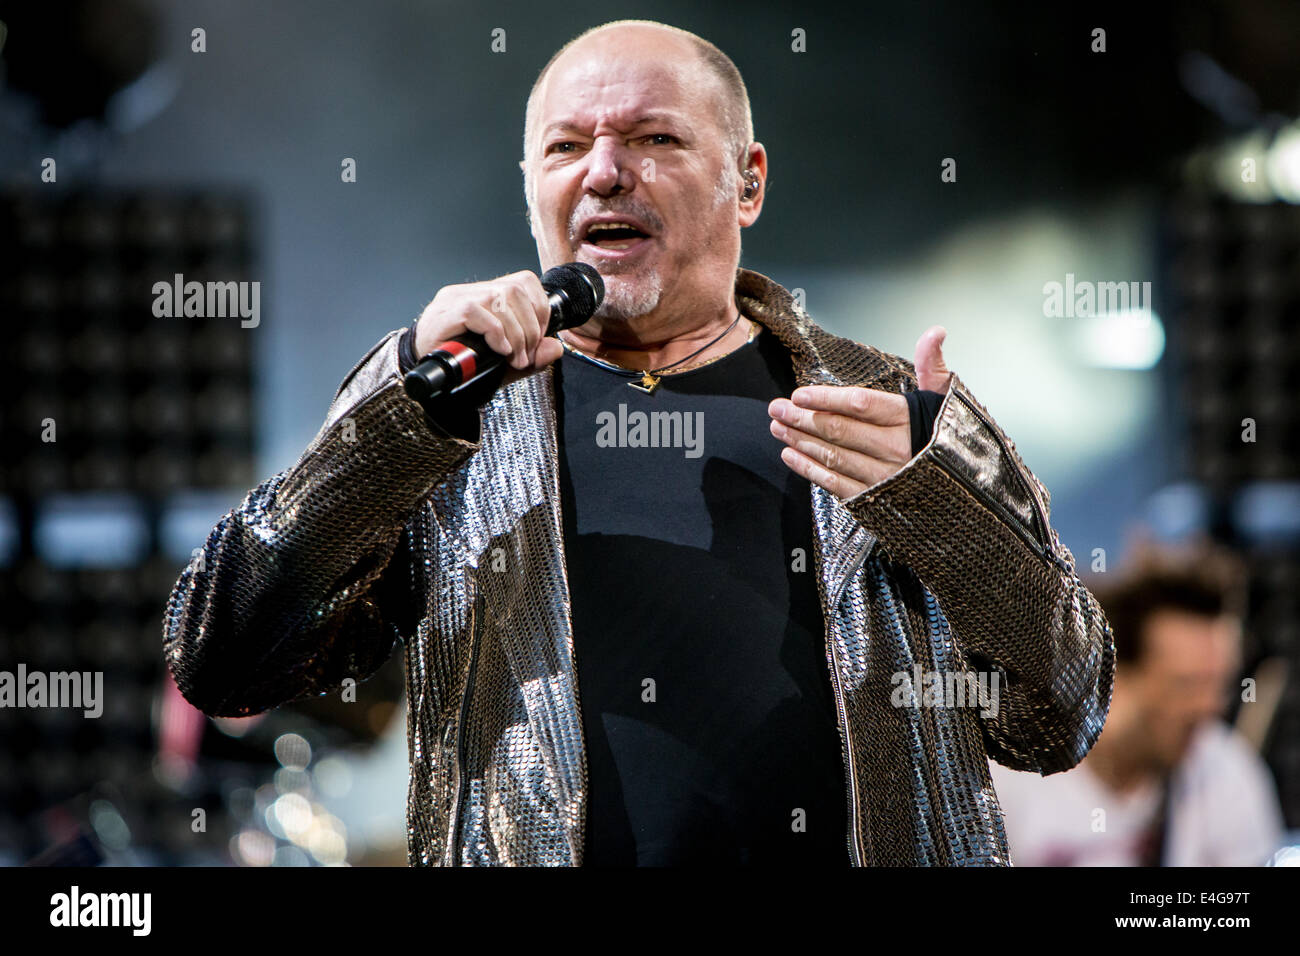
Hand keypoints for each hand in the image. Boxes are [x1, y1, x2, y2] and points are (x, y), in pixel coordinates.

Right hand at [414, 270, 564, 386]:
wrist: (424, 379)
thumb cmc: (460, 367)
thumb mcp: (503, 364)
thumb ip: (531, 357)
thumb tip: (556, 348)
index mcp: (485, 297)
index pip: (523, 281)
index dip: (539, 308)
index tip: (538, 337)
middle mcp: (470, 292)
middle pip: (515, 289)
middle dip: (530, 327)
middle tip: (525, 356)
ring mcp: (455, 299)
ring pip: (500, 298)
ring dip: (516, 333)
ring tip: (513, 358)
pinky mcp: (445, 313)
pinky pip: (477, 311)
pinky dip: (495, 332)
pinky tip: (499, 350)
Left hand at [768, 325, 949, 499]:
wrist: (972, 490)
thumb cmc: (952, 440)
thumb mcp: (947, 399)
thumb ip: (932, 365)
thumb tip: (935, 332)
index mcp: (908, 420)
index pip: (860, 404)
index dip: (826, 398)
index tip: (800, 394)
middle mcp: (895, 449)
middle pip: (840, 430)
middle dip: (803, 418)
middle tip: (776, 409)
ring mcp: (884, 476)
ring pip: (834, 456)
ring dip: (801, 441)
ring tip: (778, 429)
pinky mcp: (876, 500)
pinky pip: (836, 484)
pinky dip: (810, 470)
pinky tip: (791, 456)